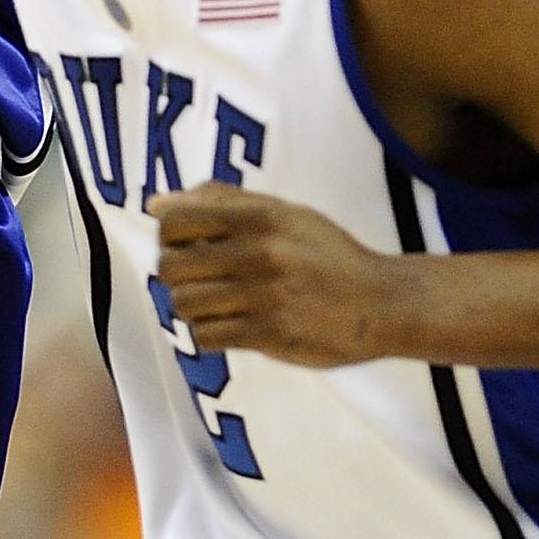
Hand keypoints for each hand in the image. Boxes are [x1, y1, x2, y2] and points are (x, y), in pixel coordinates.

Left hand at [149, 182, 405, 367]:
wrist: (382, 303)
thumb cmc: (326, 254)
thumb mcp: (283, 213)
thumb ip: (222, 201)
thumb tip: (156, 203)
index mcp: (260, 216)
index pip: (174, 221)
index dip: (168, 235)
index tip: (185, 245)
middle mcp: (259, 252)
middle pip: (171, 266)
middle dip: (175, 274)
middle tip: (198, 278)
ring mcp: (264, 296)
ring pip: (183, 304)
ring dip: (192, 307)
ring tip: (215, 304)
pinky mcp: (269, 335)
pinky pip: (206, 336)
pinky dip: (210, 334)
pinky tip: (230, 326)